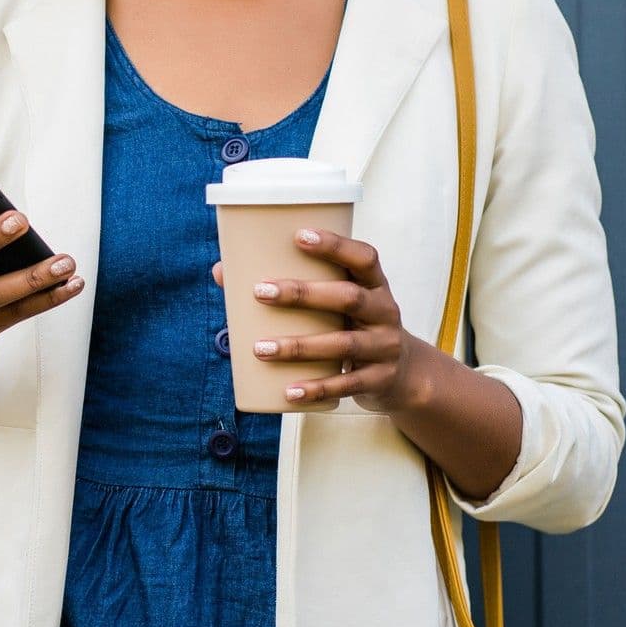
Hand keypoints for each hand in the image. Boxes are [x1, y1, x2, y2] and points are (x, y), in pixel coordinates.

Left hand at [210, 228, 421, 412]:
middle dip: (303, 294)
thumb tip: (221, 272)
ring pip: (343, 344)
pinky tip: (288, 390)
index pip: (364, 257)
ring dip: (299, 346)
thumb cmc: (352, 324)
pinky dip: (316, 388)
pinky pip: (346, 384)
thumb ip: (293, 285)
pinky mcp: (379, 380)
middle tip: (260, 292)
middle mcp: (385, 311)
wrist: (404, 374)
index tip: (298, 235)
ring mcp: (385, 347)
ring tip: (259, 348)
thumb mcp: (337, 302)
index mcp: (375, 284)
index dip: (335, 244)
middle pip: (348, 298)